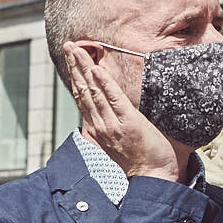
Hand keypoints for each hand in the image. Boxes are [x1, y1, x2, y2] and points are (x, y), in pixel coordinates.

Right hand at [64, 44, 180, 181]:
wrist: (154, 176)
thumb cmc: (142, 157)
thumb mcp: (120, 137)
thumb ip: (114, 120)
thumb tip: (113, 103)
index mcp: (98, 126)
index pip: (82, 96)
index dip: (75, 75)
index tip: (71, 57)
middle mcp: (100, 124)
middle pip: (83, 90)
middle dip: (75, 66)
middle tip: (68, 46)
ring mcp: (112, 124)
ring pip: (94, 91)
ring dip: (85, 68)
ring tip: (77, 50)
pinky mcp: (128, 123)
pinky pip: (114, 99)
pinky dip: (104, 84)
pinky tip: (96, 69)